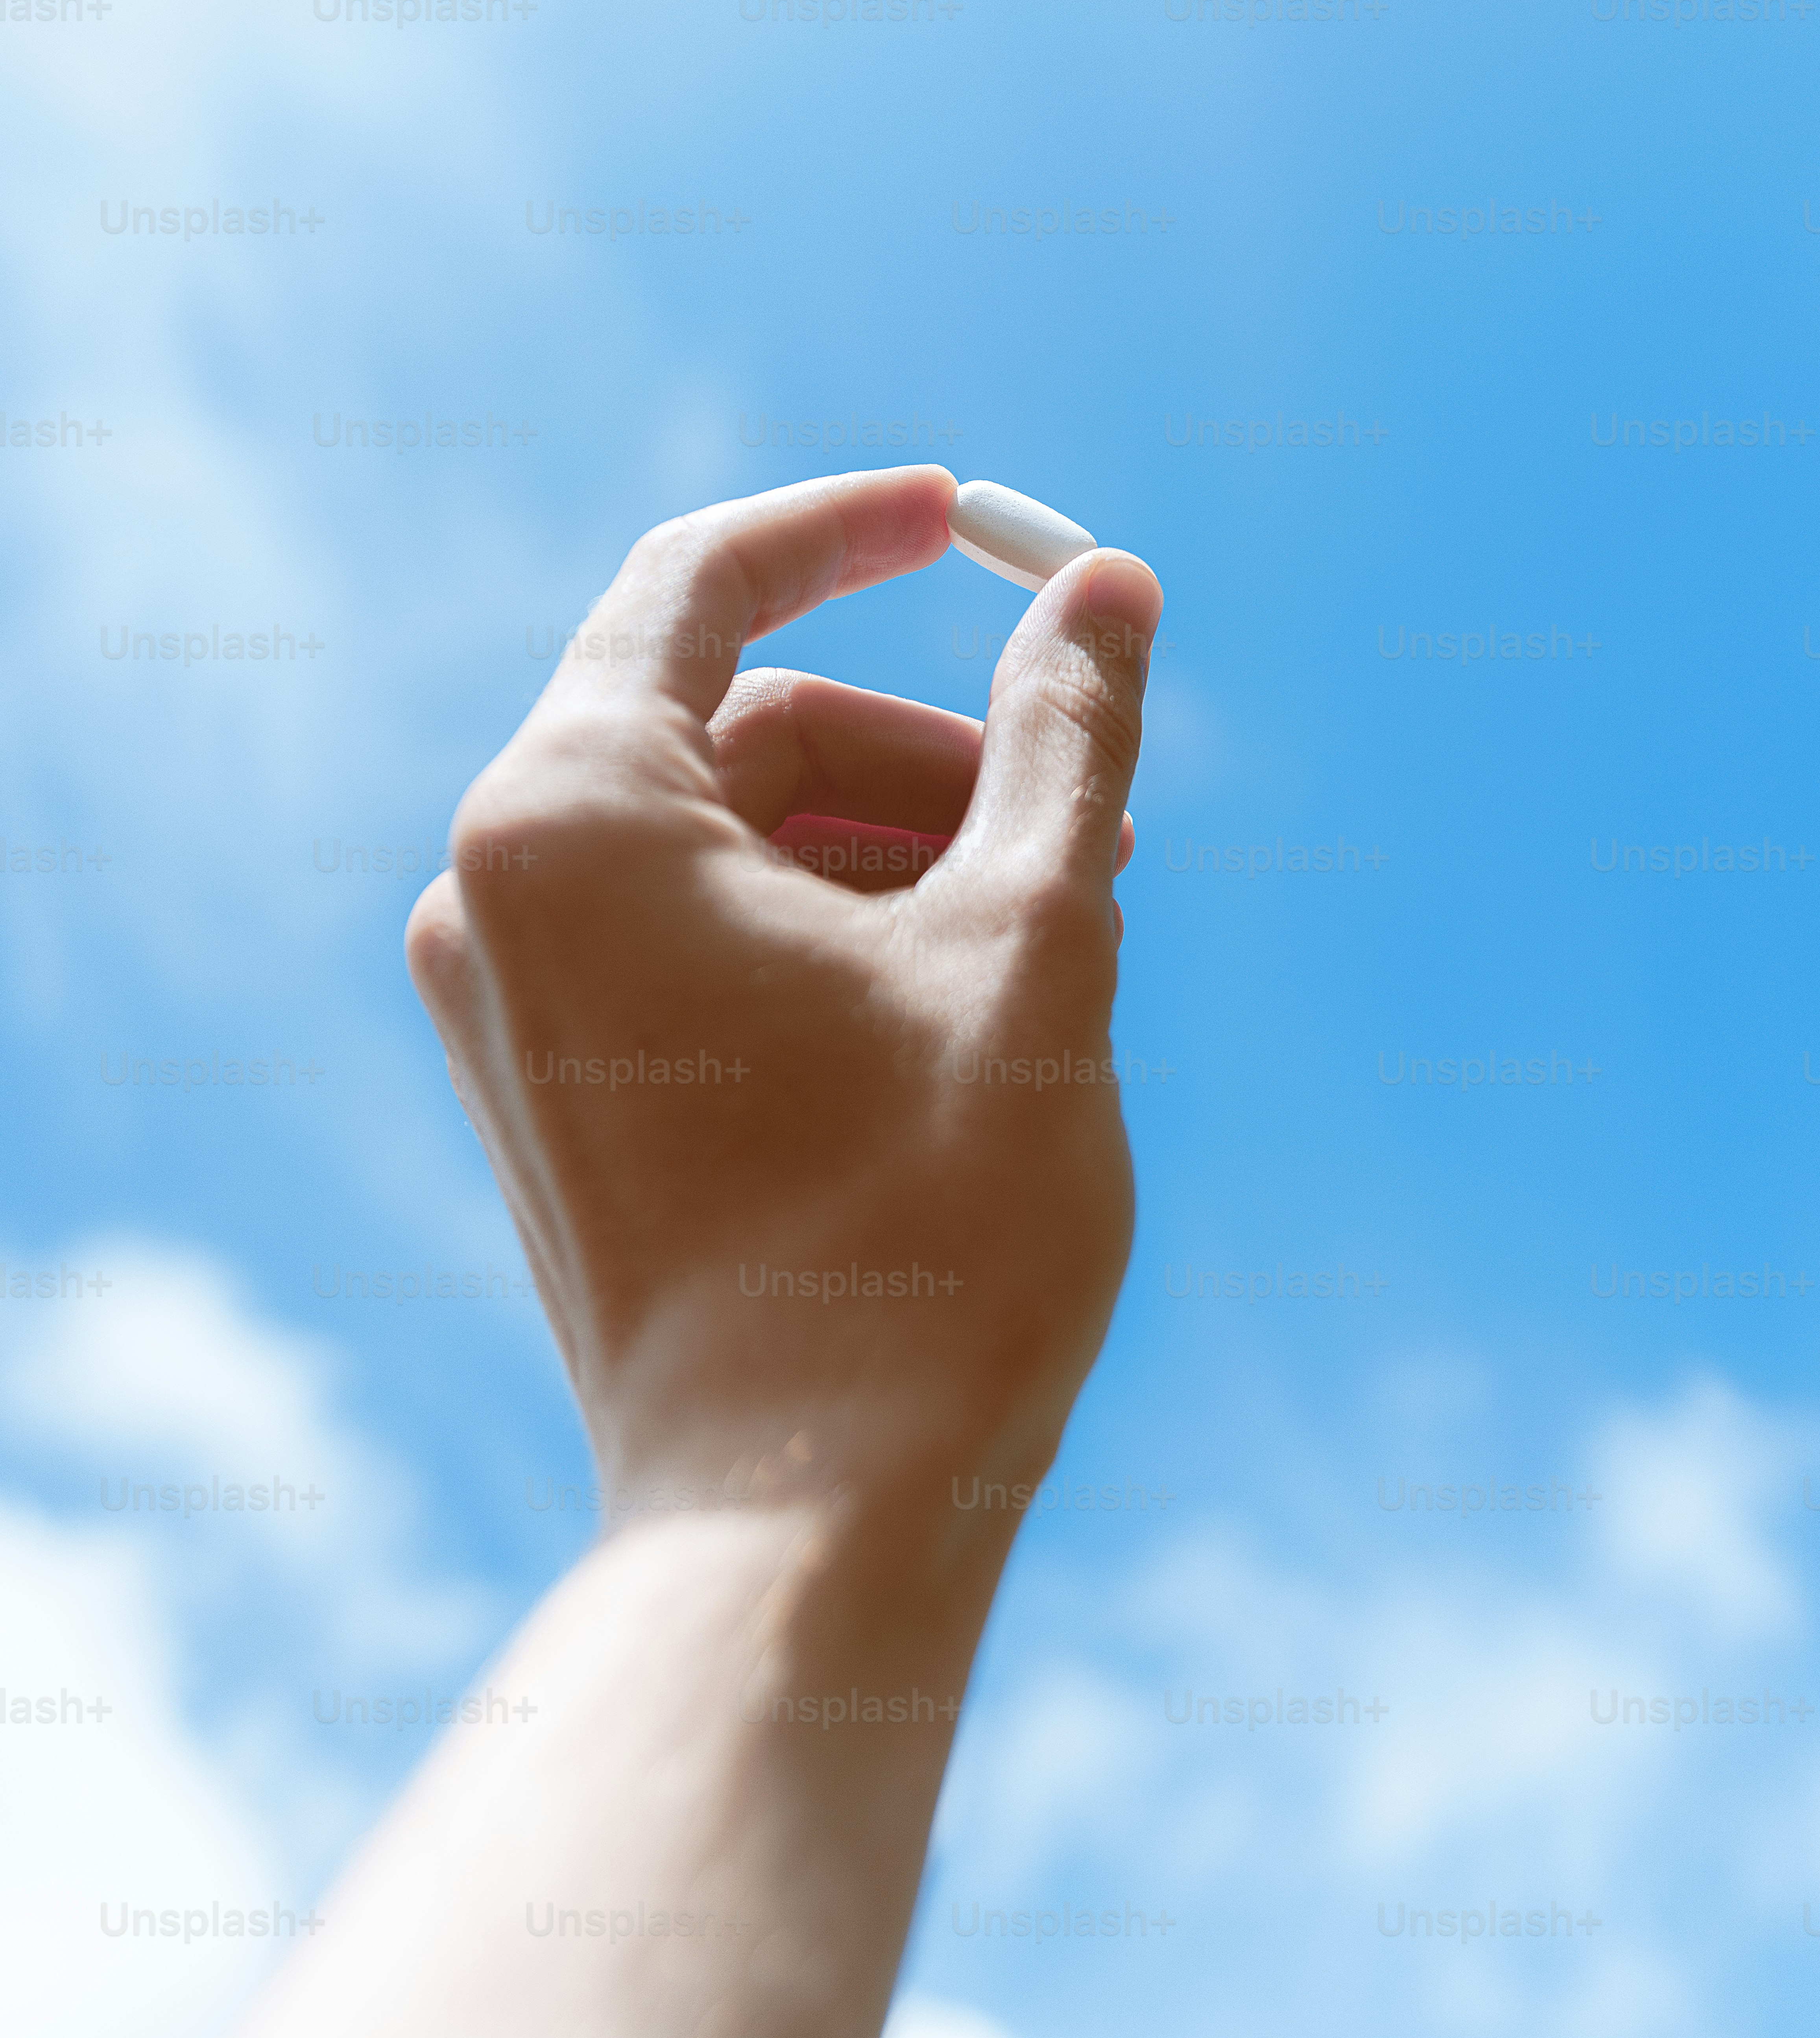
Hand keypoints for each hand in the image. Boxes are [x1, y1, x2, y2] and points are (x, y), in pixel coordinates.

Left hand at [404, 463, 1163, 1537]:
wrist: (802, 1522)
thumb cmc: (924, 1233)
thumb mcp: (1031, 939)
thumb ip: (1065, 739)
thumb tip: (1109, 586)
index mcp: (568, 818)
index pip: (702, 581)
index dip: (849, 529)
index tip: (967, 515)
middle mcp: (492, 895)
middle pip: (736, 729)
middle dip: (920, 756)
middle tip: (1081, 841)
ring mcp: (502, 1006)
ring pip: (726, 846)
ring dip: (890, 855)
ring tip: (1041, 945)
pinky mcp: (540, 1096)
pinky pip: (686, 944)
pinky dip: (821, 936)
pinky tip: (950, 1015)